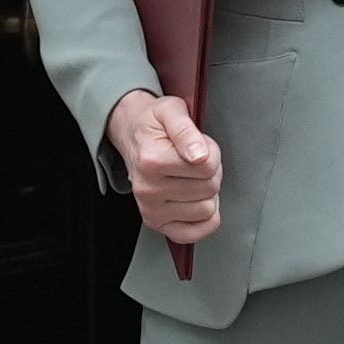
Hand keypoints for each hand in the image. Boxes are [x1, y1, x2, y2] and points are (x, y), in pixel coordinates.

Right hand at [110, 89, 224, 247]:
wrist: (132, 135)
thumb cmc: (154, 125)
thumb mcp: (171, 110)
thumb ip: (186, 130)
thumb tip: (199, 156)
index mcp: (152, 161)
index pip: (208, 166)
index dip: (211, 153)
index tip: (198, 146)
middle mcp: (148, 189)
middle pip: (210, 188)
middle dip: (210, 172)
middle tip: (193, 160)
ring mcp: (151, 209)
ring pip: (207, 210)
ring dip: (206, 193)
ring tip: (190, 177)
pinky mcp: (155, 223)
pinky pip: (194, 233)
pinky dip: (203, 219)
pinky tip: (194, 201)